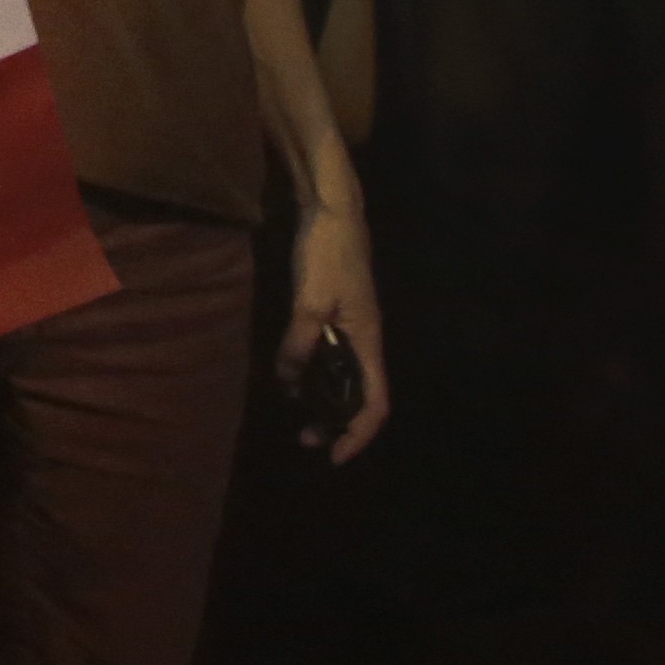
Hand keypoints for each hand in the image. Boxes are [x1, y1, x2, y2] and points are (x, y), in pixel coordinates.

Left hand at [279, 197, 391, 463]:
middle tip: (304, 437)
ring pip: (345, 375)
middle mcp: (366, 340)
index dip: (359, 434)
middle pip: (360, 395)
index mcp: (369, 342)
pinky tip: (291, 371)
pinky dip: (315, 369)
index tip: (334, 455)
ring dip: (324, 396)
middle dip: (337, 421)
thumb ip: (299, 344)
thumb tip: (288, 384)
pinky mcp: (336, 310)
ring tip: (294, 407)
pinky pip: (331, 353)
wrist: (331, 210)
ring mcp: (353, 325)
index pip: (375, 404)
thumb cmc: (326, 254)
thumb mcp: (309, 302)